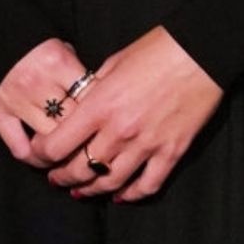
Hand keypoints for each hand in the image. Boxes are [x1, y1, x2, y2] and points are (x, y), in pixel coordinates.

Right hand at [0, 36, 95, 165]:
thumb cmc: (36, 46)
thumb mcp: (63, 48)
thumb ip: (79, 73)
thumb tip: (100, 101)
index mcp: (59, 63)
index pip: (91, 99)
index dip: (102, 114)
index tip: (107, 125)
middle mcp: (37, 83)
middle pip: (72, 123)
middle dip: (86, 137)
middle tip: (94, 147)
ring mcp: (16, 100)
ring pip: (49, 140)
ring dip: (62, 152)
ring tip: (70, 155)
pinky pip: (19, 148)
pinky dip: (33, 157)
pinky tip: (42, 157)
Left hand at [42, 27, 222, 202]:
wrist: (202, 52)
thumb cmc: (158, 49)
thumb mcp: (114, 62)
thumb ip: (94, 89)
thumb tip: (81, 106)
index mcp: (100, 106)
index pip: (56, 146)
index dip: (41, 155)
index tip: (40, 154)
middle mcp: (119, 131)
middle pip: (79, 169)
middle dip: (61, 177)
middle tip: (57, 177)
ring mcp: (147, 144)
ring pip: (110, 183)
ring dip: (91, 190)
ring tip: (82, 190)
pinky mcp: (172, 152)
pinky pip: (147, 185)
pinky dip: (131, 195)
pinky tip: (121, 195)